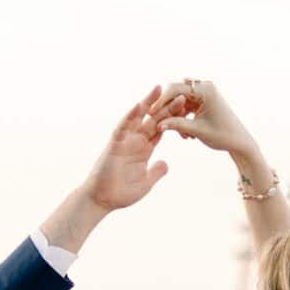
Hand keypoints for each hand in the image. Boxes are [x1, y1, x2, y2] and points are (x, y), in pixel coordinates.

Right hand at [82, 86, 169, 213]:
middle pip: (153, 119)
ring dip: (148, 103)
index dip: (173, 118)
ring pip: (138, 117)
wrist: (102, 200)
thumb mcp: (145, 183)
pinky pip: (123, 127)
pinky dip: (130, 116)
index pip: (161, 129)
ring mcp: (125, 141)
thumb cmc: (121, 193)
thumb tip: (166, 163)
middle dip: (166, 106)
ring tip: (158, 88)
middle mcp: (135, 141)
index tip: (187, 108)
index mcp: (144, 149)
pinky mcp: (114, 144)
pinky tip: (139, 105)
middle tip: (180, 92)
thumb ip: (156, 172)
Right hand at [153, 79, 260, 170]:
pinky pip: (186, 105)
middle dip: (168, 109)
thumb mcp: (198, 131)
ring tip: (183, 135)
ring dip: (176, 116)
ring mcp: (204, 93)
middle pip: (176, 92)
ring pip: (180, 100)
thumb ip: (177, 125)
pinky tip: (187, 134)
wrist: (239, 142)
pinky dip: (183, 117)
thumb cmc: (222, 136)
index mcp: (206, 90)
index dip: (161, 101)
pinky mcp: (203, 101)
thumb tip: (157, 125)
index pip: (176, 89)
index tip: (151, 113)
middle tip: (158, 122)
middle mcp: (205, 87)